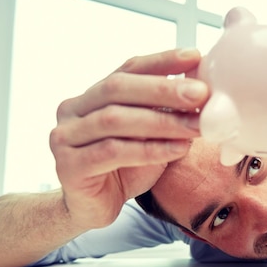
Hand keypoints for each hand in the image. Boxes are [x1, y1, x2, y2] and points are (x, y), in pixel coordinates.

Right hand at [50, 48, 207, 229]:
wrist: (92, 210)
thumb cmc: (123, 170)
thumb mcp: (149, 136)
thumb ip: (164, 113)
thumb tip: (201, 91)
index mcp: (92, 96)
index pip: (127, 69)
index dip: (161, 61)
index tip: (194, 56)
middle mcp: (73, 110)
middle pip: (118, 88)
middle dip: (163, 89)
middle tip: (200, 93)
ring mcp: (65, 137)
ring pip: (115, 120)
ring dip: (161, 122)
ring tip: (195, 126)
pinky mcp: (69, 166)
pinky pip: (112, 152)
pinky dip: (149, 150)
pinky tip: (177, 150)